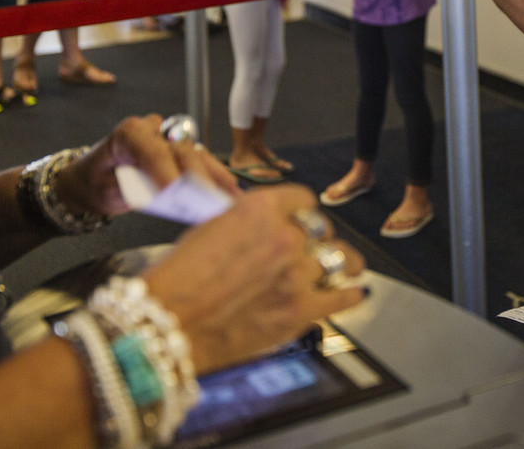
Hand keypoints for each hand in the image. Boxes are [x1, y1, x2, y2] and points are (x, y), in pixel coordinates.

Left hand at [57, 114, 241, 219]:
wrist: (91, 178)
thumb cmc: (95, 183)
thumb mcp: (105, 189)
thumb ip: (133, 189)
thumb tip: (165, 195)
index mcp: (129, 134)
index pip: (152, 149)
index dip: (166, 170)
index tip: (175, 190)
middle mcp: (152, 130)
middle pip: (181, 150)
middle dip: (197, 175)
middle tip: (210, 199)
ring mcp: (167, 139)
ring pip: (196, 154)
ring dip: (214, 176)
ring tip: (232, 197)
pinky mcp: (177, 152)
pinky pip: (199, 162)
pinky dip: (214, 177)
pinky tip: (229, 193)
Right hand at [143, 185, 367, 372]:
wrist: (168, 323)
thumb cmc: (178, 279)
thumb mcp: (210, 228)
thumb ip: (246, 223)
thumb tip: (262, 228)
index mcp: (261, 209)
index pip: (303, 199)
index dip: (303, 210)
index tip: (306, 218)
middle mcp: (285, 236)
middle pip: (321, 230)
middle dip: (317, 240)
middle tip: (313, 250)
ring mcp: (297, 274)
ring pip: (340, 260)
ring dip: (344, 263)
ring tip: (350, 266)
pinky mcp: (301, 311)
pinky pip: (342, 297)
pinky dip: (352, 295)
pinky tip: (355, 292)